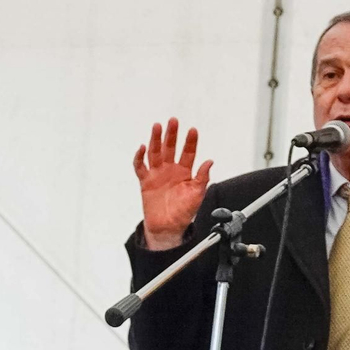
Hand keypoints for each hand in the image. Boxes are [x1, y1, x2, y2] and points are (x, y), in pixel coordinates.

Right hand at [133, 117, 212, 249]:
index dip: (190, 141)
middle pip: (170, 147)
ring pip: (155, 152)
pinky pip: (140, 166)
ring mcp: (157, 174)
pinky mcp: (146, 181)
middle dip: (172, 134)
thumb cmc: (183, 213)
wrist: (168, 228)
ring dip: (156, 139)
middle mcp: (170, 169)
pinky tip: (142, 148)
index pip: (188, 152)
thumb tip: (209, 162)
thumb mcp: (197, 195)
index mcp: (185, 172)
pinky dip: (139, 157)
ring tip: (157, 127)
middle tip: (173, 121)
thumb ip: (202, 178)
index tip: (193, 130)